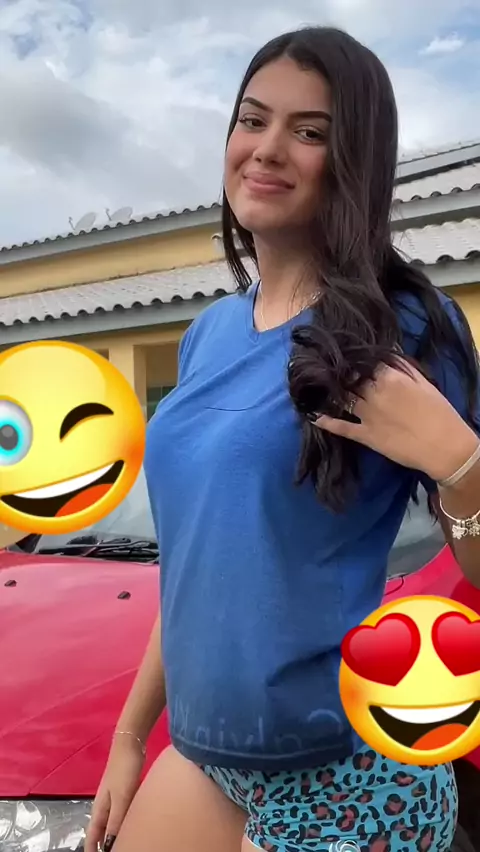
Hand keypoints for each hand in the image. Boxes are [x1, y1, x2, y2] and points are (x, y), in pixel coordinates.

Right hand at [85, 735, 144, 851]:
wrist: (130, 744)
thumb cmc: (124, 771)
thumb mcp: (121, 799)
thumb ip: (116, 822)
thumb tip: (109, 845)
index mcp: (99, 810)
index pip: (92, 838)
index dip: (93, 851)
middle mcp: (103, 807)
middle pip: (100, 833)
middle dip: (104, 846)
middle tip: (118, 851)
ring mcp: (113, 799)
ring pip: (111, 824)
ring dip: (114, 835)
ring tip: (124, 845)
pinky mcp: (124, 793)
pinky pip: (121, 815)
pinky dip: (124, 824)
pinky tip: (133, 827)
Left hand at [314, 358, 477, 482]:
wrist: (443, 446)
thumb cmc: (439, 412)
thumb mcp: (424, 383)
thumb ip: (404, 366)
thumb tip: (387, 350)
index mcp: (390, 378)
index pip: (366, 362)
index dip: (355, 358)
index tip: (345, 353)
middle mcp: (374, 394)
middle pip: (350, 379)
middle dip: (340, 372)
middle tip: (327, 366)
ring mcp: (367, 415)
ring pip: (343, 398)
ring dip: (330, 391)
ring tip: (318, 385)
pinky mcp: (365, 435)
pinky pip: (341, 427)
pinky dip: (326, 422)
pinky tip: (313, 415)